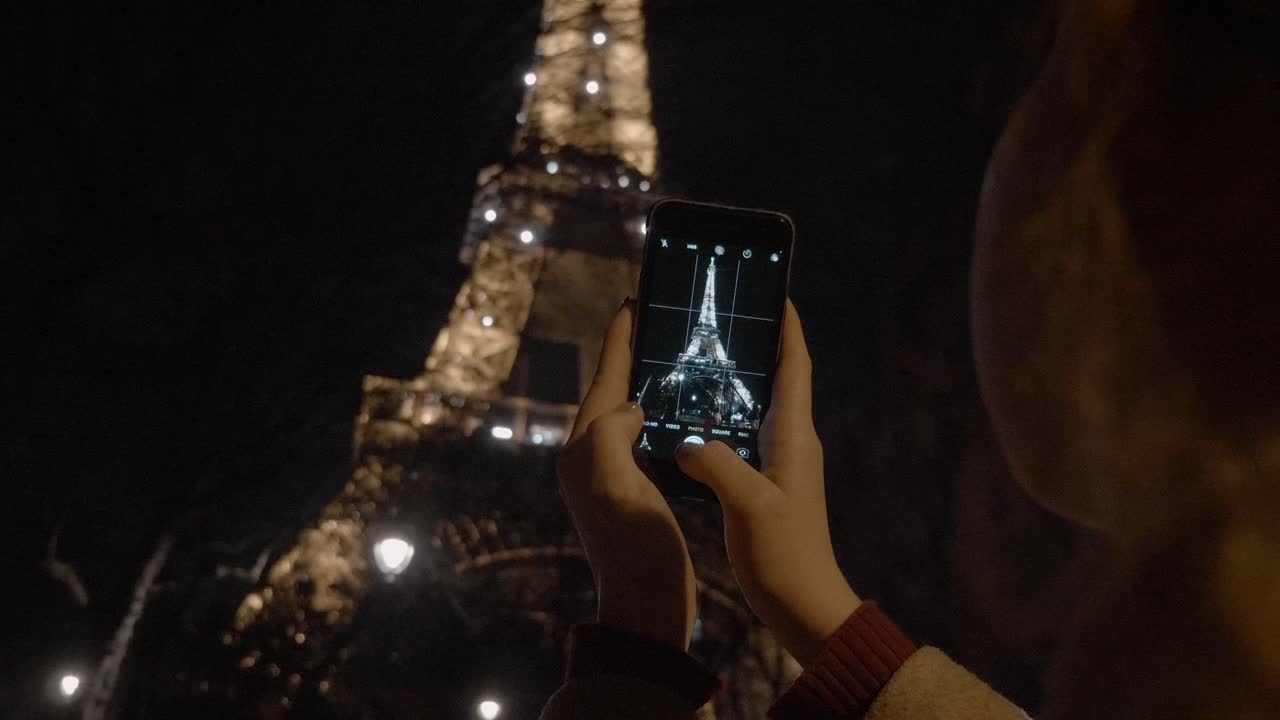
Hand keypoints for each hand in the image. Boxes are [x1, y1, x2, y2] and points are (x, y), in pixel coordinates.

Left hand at [557, 300, 697, 650]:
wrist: (648, 605)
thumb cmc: (636, 547)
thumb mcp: (616, 484)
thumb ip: (610, 433)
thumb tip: (629, 406)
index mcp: (582, 452)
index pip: (603, 383)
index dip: (618, 343)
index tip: (631, 304)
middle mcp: (589, 461)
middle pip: (609, 394)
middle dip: (628, 357)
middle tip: (651, 321)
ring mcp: (610, 479)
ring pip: (625, 416)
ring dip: (642, 384)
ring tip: (665, 356)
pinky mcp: (634, 495)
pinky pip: (642, 441)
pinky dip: (657, 417)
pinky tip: (676, 412)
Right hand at [675, 300, 860, 664]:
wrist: (805, 606)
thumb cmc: (785, 556)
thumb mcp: (748, 505)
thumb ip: (716, 465)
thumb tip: (686, 443)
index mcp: (795, 436)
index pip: (795, 367)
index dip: (788, 328)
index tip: (776, 292)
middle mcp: (792, 442)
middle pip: (776, 380)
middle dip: (756, 346)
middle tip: (723, 320)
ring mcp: (780, 464)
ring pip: (756, 409)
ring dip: (736, 384)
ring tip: (700, 361)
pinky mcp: (766, 485)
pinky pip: (742, 439)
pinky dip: (721, 422)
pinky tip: (691, 423)